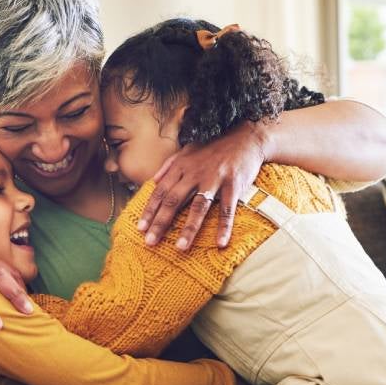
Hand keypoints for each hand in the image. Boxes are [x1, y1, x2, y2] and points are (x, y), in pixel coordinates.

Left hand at [138, 122, 267, 250]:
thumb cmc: (214, 148)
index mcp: (181, 166)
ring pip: (198, 207)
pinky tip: (221, 242)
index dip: (150, 210)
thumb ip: (169, 165)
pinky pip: (227, 209)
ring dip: (189, 228)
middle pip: (173, 200)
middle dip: (161, 222)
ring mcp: (214, 179)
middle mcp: (194, 173)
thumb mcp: (188, 151)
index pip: (160, 191)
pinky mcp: (233, 184)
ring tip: (181, 247)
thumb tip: (153, 180)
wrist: (245, 137)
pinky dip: (224, 226)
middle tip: (150, 241)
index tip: (140, 228)